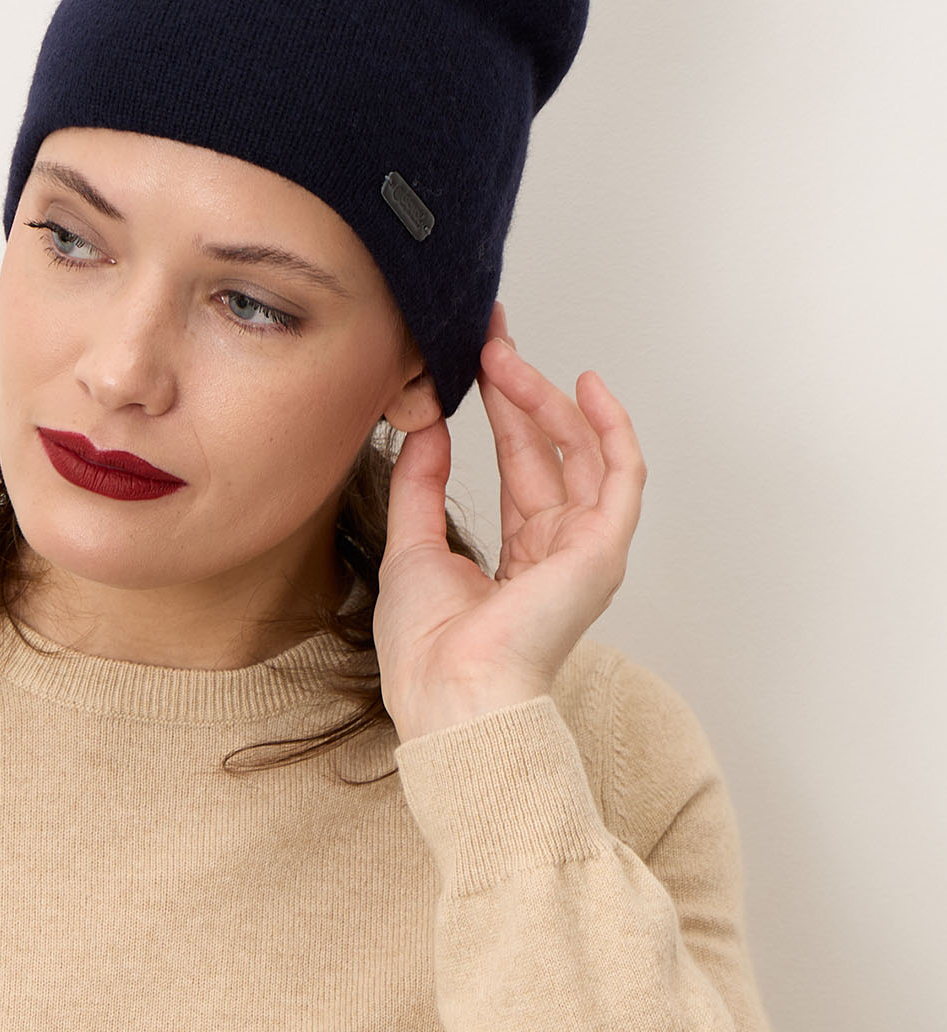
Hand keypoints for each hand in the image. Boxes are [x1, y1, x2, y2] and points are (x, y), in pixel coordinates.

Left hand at [375, 301, 646, 741]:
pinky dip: (611, 428)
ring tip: (506, 357)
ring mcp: (584, 549)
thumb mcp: (411, 546)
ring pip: (580, 453)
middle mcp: (558, 548)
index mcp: (520, 556)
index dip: (502, 409)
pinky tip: (586, 386)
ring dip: (545, 399)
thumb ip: (421, 486)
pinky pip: (621, 475)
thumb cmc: (427, 649)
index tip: (479, 360)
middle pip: (549, 451)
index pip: (519, 466)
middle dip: (520, 390)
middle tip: (490, 340)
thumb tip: (426, 429)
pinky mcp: (601, 550)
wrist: (448, 691)